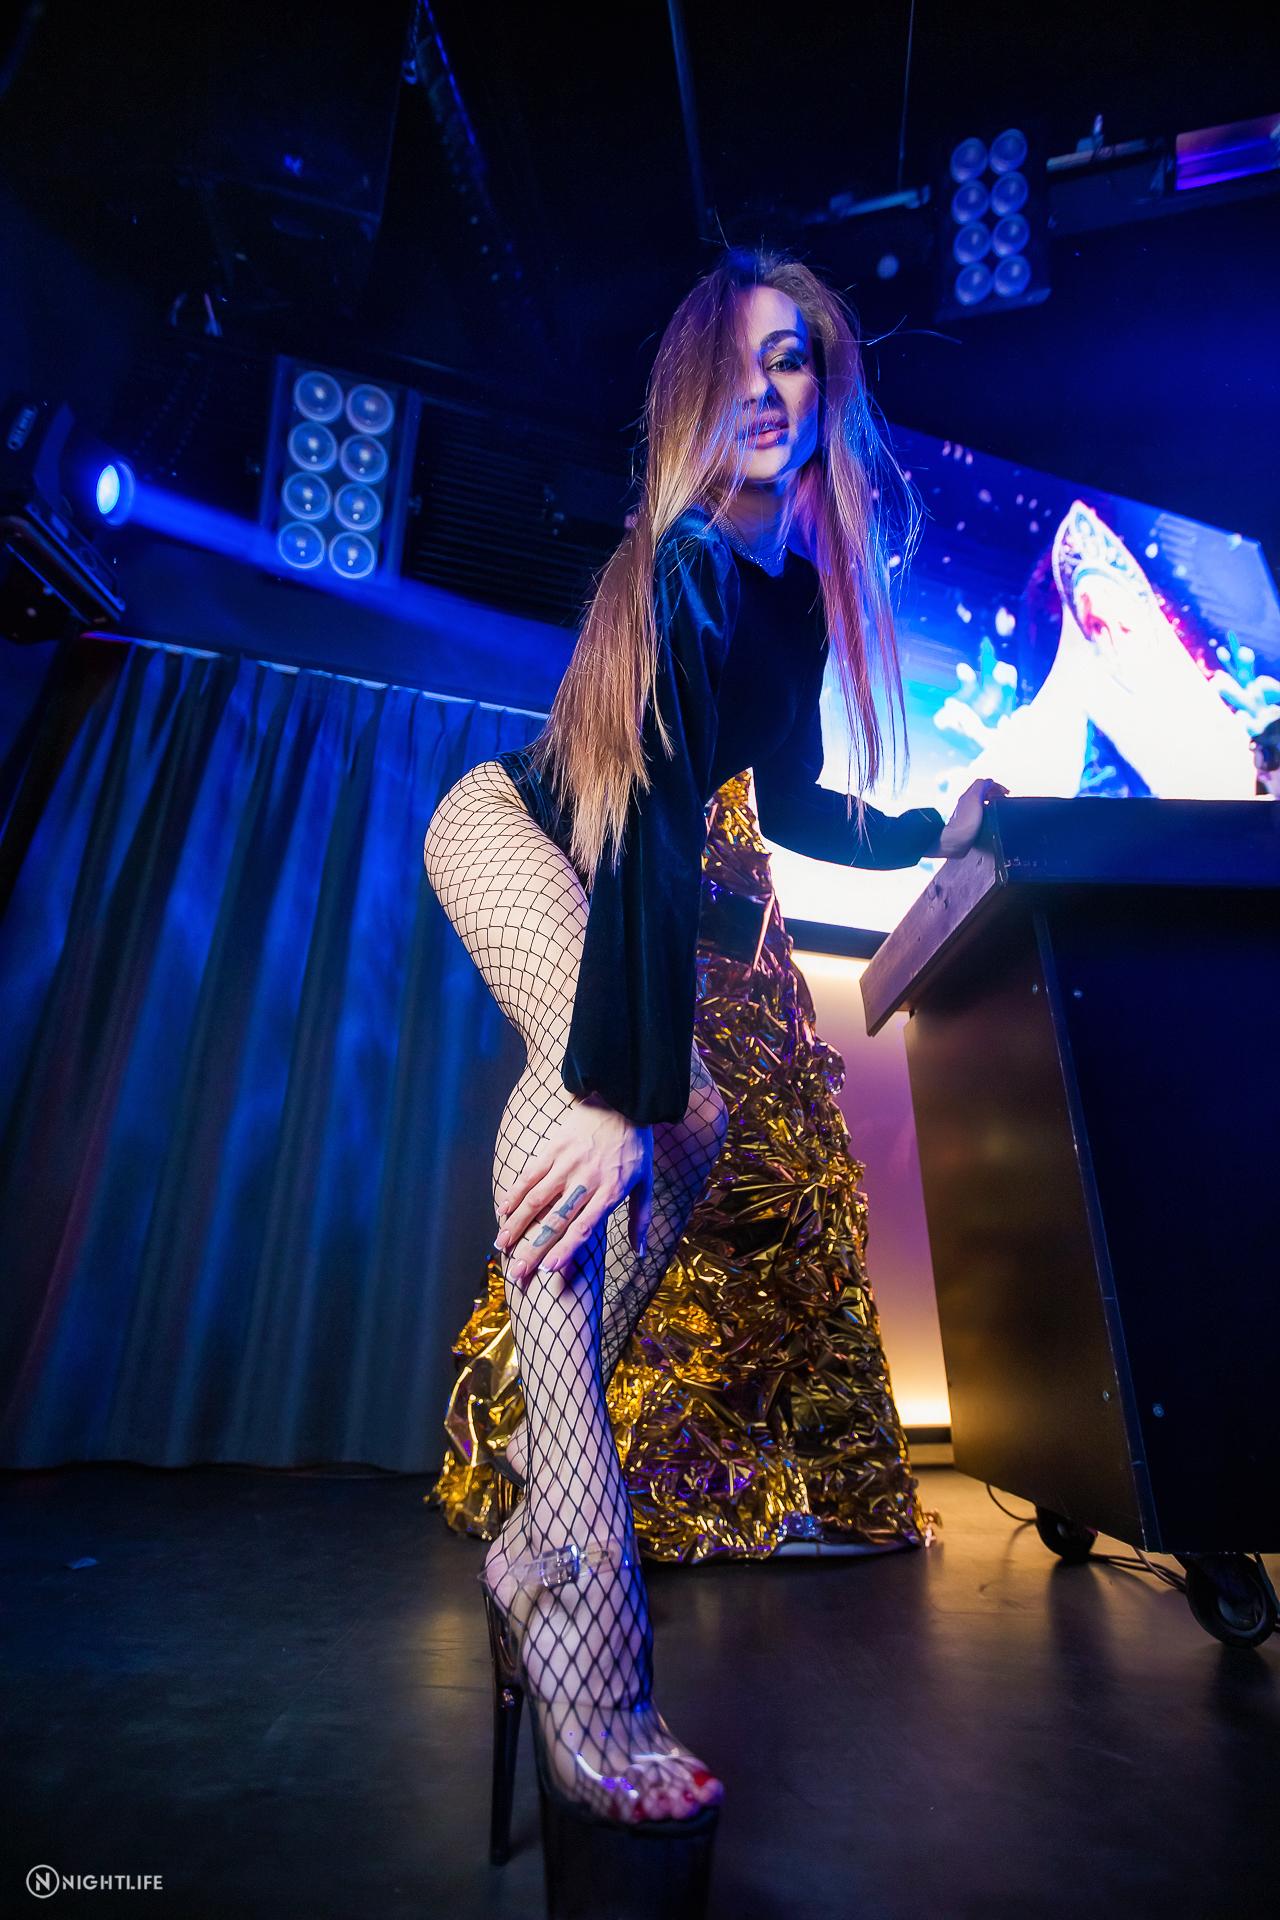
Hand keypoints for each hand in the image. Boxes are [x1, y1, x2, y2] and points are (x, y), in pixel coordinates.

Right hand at [493, 1095, 653, 1289]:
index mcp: (610, 1192)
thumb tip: (640, 1253)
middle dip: (533, 1248)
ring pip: (535, 1199)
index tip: (548, 1270)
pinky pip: (530, 1175)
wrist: (622, 1100)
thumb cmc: (635, 1147)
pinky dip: (514, 1194)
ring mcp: (567, 1163)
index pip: (584, 1227)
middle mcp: (586, 1180)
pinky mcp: (554, 1148)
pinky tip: (503, 1211)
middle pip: (555, 1220)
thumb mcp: (644, 1183)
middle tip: (517, 1272)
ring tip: (501, 1245)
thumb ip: (639, 1220)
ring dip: (516, 1224)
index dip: (565, 1249)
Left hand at [938, 778, 1008, 858]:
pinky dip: (989, 812)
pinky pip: (981, 813)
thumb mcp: (975, 798)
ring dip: (993, 802)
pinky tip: (992, 819)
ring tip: (1001, 808)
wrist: (955, 842)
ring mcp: (967, 813)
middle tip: (1005, 800)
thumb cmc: (965, 822)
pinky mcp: (969, 823)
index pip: (985, 783)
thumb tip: (990, 782)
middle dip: (996, 793)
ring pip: (983, 802)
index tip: (1007, 793)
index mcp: (969, 795)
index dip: (997, 786)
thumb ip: (981, 786)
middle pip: (984, 792)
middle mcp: (967, 802)